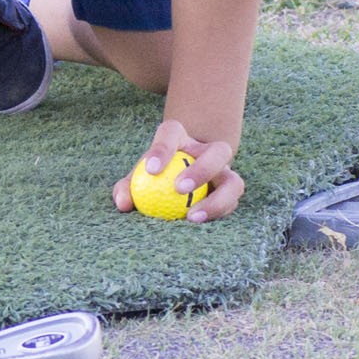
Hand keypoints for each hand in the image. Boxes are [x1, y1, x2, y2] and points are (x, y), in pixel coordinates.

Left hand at [112, 121, 243, 222]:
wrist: (174, 178)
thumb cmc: (152, 177)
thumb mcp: (138, 178)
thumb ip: (127, 188)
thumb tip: (124, 203)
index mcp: (181, 137)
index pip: (171, 133)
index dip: (162, 148)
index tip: (150, 169)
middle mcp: (209, 151)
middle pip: (218, 151)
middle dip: (202, 170)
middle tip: (179, 189)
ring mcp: (225, 173)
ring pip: (234, 183)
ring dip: (217, 201)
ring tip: (191, 217)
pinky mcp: (231, 196)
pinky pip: (230, 206)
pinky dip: (215, 216)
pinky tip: (196, 225)